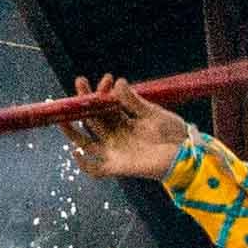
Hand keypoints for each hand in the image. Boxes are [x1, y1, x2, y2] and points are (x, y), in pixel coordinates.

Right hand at [60, 80, 189, 183]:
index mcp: (124, 121)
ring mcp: (115, 151)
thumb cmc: (171, 133)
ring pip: (86, 142)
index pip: (104, 106)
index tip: (106, 78)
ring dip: (72, 132)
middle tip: (80, 83)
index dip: (101, 92)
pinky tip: (76, 152)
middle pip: (92, 119)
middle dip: (85, 102)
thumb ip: (133, 102)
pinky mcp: (118, 167)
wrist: (186, 154)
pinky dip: (84, 164)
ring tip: (62, 118)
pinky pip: (96, 169)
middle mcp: (116, 136)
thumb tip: (117, 82)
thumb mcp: (152, 113)